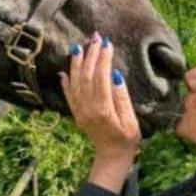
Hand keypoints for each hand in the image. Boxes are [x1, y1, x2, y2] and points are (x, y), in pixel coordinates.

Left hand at [59, 31, 141, 192]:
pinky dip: (65, 81)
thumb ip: (121, 97)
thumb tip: (114, 75)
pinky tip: (64, 70)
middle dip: (90, 55)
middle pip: (86, 76)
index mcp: (103, 109)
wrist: (112, 158)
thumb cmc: (127, 139)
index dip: (103, 59)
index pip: (101, 78)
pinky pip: (68, 95)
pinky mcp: (76, 114)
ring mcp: (79, 112)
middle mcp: (88, 109)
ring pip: (75, 82)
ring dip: (76, 63)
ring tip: (78, 46)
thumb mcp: (131, 120)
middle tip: (94, 37)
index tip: (106, 43)